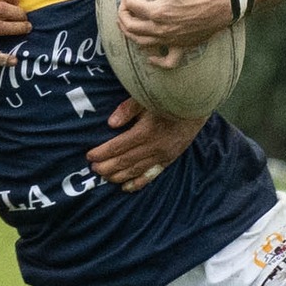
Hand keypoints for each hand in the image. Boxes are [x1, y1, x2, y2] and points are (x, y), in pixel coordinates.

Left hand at [87, 99, 204, 191]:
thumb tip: (111, 123)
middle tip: (94, 169)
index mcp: (145, 131)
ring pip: (136, 170)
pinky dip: (138, 182)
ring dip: (118, 176)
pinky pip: (151, 175)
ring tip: (104, 177)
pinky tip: (125, 187)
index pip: (118, 146)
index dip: (102, 152)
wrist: (196, 105)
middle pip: (125, 161)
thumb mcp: (146, 97)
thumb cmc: (167, 98)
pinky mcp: (169, 159)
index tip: (90, 156)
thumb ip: (127, 109)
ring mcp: (162, 155)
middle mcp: (154, 147)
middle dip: (107, 166)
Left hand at [117, 0, 231, 68]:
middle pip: (130, 26)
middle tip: (127, 2)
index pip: (131, 4)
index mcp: (157, 11)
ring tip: (131, 22)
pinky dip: (156, 61)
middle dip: (123, 13)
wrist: (221, 5)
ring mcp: (170, 40)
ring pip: (141, 43)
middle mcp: (160, 29)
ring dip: (131, 33)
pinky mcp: (181, 46)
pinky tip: (150, 56)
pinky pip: (167, 61)